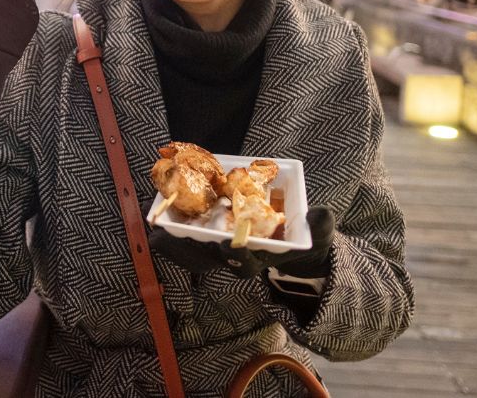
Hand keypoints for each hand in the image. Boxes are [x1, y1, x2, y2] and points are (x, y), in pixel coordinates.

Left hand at [149, 207, 334, 278]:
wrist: (296, 247)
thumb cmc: (305, 240)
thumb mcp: (320, 233)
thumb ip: (320, 225)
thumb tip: (321, 213)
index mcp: (260, 259)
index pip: (243, 262)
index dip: (233, 254)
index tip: (224, 244)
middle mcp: (236, 259)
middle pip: (208, 260)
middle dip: (188, 250)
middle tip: (169, 237)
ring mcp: (220, 252)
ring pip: (193, 254)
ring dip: (174, 244)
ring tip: (155, 233)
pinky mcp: (210, 240)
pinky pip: (188, 242)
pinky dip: (174, 233)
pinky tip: (158, 220)